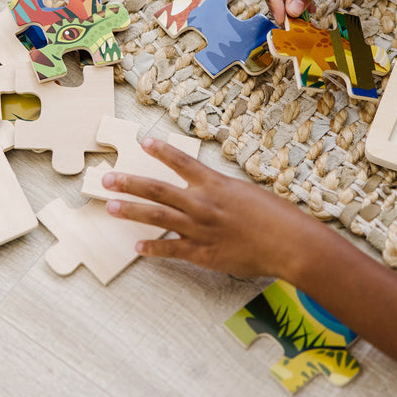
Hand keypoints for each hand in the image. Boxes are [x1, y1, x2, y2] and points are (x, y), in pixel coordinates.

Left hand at [102, 137, 320, 277]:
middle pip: (157, 190)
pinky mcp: (203, 254)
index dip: (161, 151)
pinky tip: (137, 247)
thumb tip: (207, 191)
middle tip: (106, 179)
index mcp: (215, 184)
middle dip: (130, 183)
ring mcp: (200, 229)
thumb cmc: (275, 215)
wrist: (290, 243)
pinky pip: (172, 250)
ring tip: (111, 207)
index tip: (143, 142)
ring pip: (158, 217)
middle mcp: (202, 204)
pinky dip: (153, 249)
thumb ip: (221, 191)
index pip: (181, 162)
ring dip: (132, 211)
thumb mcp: (246, 192)